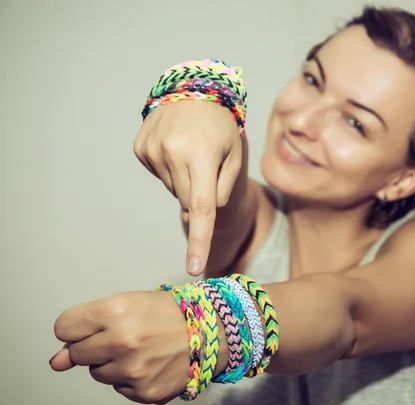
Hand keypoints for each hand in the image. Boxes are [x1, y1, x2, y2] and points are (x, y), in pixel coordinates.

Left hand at [50, 291, 189, 404]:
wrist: (212, 333)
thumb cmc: (172, 313)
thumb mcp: (130, 303)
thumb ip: (88, 327)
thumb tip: (56, 362)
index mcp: (115, 311)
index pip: (64, 328)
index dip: (78, 327)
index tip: (93, 327)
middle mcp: (121, 341)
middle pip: (78, 354)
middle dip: (95, 346)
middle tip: (123, 337)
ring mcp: (132, 370)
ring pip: (97, 373)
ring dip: (112, 363)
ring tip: (142, 349)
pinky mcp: (143, 391)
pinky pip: (119, 388)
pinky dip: (131, 378)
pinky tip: (151, 363)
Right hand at [134, 100, 242, 275]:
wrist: (195, 88)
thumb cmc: (222, 124)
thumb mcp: (235, 153)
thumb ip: (223, 188)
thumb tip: (196, 214)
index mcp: (202, 155)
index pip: (202, 207)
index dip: (199, 240)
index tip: (193, 267)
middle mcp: (172, 152)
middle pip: (187, 200)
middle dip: (200, 192)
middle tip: (208, 164)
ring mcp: (153, 150)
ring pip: (174, 189)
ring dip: (186, 179)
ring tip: (193, 150)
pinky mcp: (141, 148)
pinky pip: (160, 175)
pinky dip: (171, 168)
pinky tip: (177, 147)